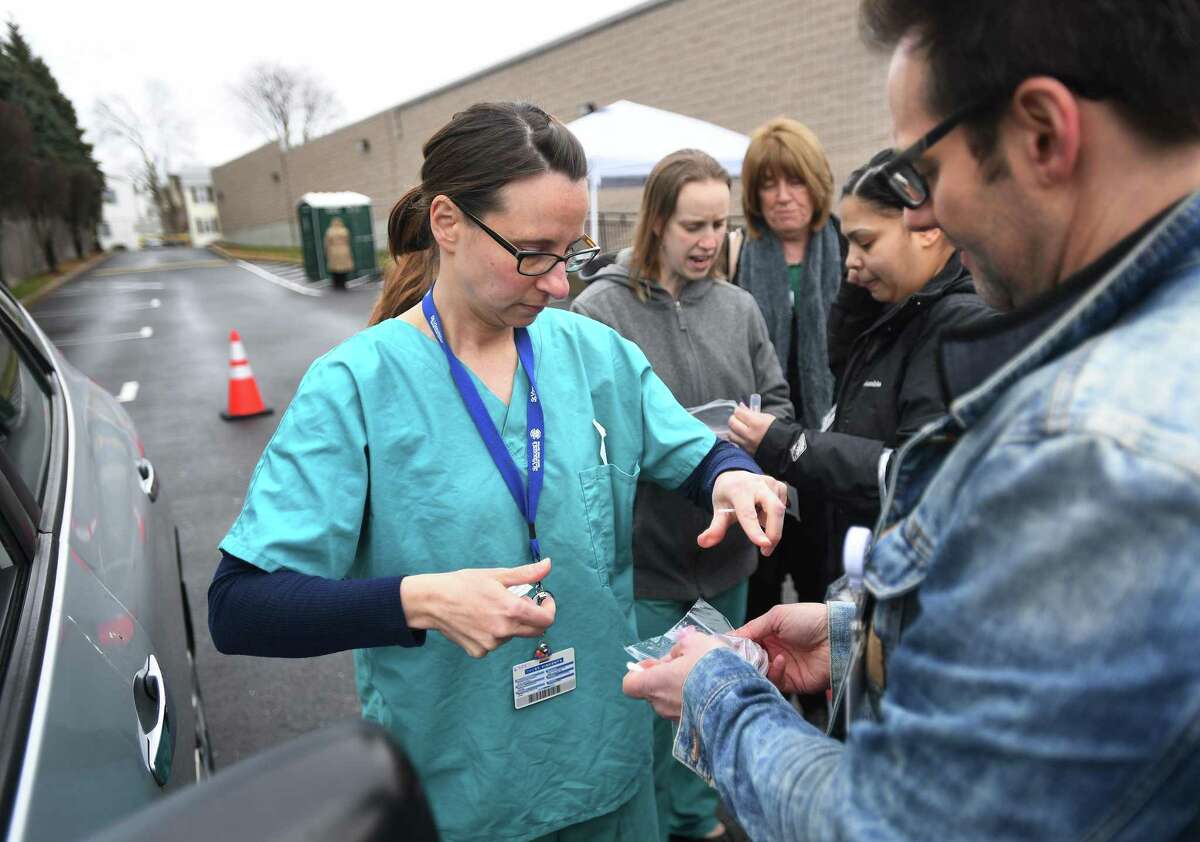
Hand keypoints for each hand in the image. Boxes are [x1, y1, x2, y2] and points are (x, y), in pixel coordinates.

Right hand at [400, 559, 555, 657]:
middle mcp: (504, 631)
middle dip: (533, 616)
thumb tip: (548, 565)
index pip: (546, 620)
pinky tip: (480, 620)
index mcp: (512, 611)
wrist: (432, 601)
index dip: (549, 608)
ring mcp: (491, 644)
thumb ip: (526, 574)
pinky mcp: (479, 651)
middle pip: (534, 631)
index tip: (543, 599)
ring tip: (492, 608)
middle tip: (519, 601)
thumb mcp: (497, 575)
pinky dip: (494, 633)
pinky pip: (495, 643)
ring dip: (511, 623)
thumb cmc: (463, 584)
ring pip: (513, 635)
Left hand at [622, 630, 726, 719]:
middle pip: (653, 691)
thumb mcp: (694, 642)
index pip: (630, 685)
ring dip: (680, 691)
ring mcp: (676, 719)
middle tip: (685, 666)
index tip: (655, 664)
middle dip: (664, 679)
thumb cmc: (708, 665)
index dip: (638, 673)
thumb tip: (676, 654)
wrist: (736, 697)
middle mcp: (660, 704)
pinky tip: (711, 693)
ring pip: (670, 702)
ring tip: (703, 678)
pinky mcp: (692, 728)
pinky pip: (686, 712)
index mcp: (654, 683)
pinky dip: (693, 702)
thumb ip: (680, 647)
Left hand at [700, 470, 786, 554]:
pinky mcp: (780, 486)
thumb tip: (702, 542)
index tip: (764, 544)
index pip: (748, 513)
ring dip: (772, 527)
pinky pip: (783, 508)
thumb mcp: (718, 509)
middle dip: (775, 532)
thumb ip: (715, 528)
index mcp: (738, 490)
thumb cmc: (727, 495)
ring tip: (757, 525)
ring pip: (779, 512)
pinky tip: (764, 513)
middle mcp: (757, 484)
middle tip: (766, 551)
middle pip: (774, 509)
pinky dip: (775, 518)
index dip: (755, 530)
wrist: (735, 476)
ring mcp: (771, 483)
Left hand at [728, 405, 775, 454]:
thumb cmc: (777, 430)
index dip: (738, 410)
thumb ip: (752, 412)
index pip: (738, 413)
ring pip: (731, 434)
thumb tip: (741, 406)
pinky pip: (736, 443)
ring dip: (733, 429)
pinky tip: (741, 436)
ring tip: (738, 428)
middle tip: (738, 418)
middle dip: (734, 419)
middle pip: (732, 423)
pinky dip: (736, 438)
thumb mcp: (766, 417)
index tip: (740, 411)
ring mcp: (747, 444)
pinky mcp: (747, 452)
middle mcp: (749, 434)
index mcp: (756, 423)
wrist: (785, 447)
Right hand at [736, 603, 830, 694]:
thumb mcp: (778, 616)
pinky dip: (774, 672)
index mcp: (769, 634)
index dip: (736, 645)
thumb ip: (753, 627)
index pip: (745, 642)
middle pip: (749, 660)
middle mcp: (773, 651)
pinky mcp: (792, 682)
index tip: (725, 647)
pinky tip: (781, 660)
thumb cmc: (811, 620)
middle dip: (743, 659)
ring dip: (757, 667)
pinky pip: (774, 682)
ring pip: (759, 673)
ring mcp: (782, 667)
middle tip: (739, 656)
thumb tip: (731, 636)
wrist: (837, 637)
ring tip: (762, 657)